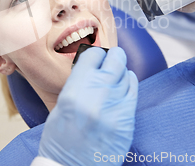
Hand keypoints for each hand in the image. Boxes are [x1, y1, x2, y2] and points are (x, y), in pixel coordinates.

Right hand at [38, 47, 137, 165]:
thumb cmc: (61, 141)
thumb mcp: (61, 106)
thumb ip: (77, 84)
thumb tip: (92, 67)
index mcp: (74, 92)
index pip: (92, 56)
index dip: (94, 54)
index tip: (95, 56)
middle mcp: (96, 97)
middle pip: (115, 60)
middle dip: (113, 57)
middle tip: (111, 58)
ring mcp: (114, 109)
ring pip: (126, 74)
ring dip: (120, 72)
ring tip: (115, 75)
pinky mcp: (126, 121)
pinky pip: (133, 92)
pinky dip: (129, 84)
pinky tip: (124, 84)